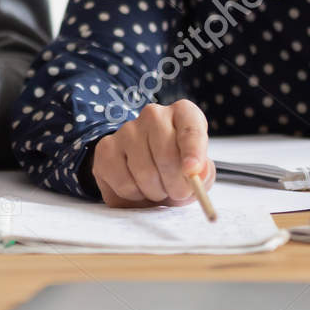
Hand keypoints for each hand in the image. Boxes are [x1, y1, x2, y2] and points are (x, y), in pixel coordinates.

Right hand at [89, 100, 213, 207]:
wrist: (143, 169)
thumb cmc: (177, 168)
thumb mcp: (199, 172)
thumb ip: (203, 174)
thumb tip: (195, 173)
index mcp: (183, 114)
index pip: (190, 128)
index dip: (192, 151)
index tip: (191, 171)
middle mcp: (154, 115)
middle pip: (166, 155)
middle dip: (176, 185)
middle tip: (178, 193)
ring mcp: (127, 129)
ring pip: (144, 173)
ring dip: (155, 192)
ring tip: (158, 188)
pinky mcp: (105, 148)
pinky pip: (124, 183)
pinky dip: (135, 195)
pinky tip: (138, 187)